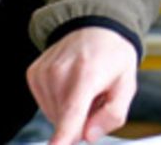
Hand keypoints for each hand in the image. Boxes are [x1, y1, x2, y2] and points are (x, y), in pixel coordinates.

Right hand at [26, 27, 137, 143]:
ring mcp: (43, 73)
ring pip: (54, 116)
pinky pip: (45, 105)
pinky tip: (69, 84)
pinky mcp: (33, 75)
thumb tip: (88, 136)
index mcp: (87, 74)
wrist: (94, 27)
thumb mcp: (127, 85)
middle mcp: (60, 72)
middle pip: (65, 121)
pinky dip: (59, 102)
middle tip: (95, 96)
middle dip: (81, 119)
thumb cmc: (112, 56)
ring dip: (70, 111)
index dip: (62, 135)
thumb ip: (113, 115)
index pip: (71, 113)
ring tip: (83, 87)